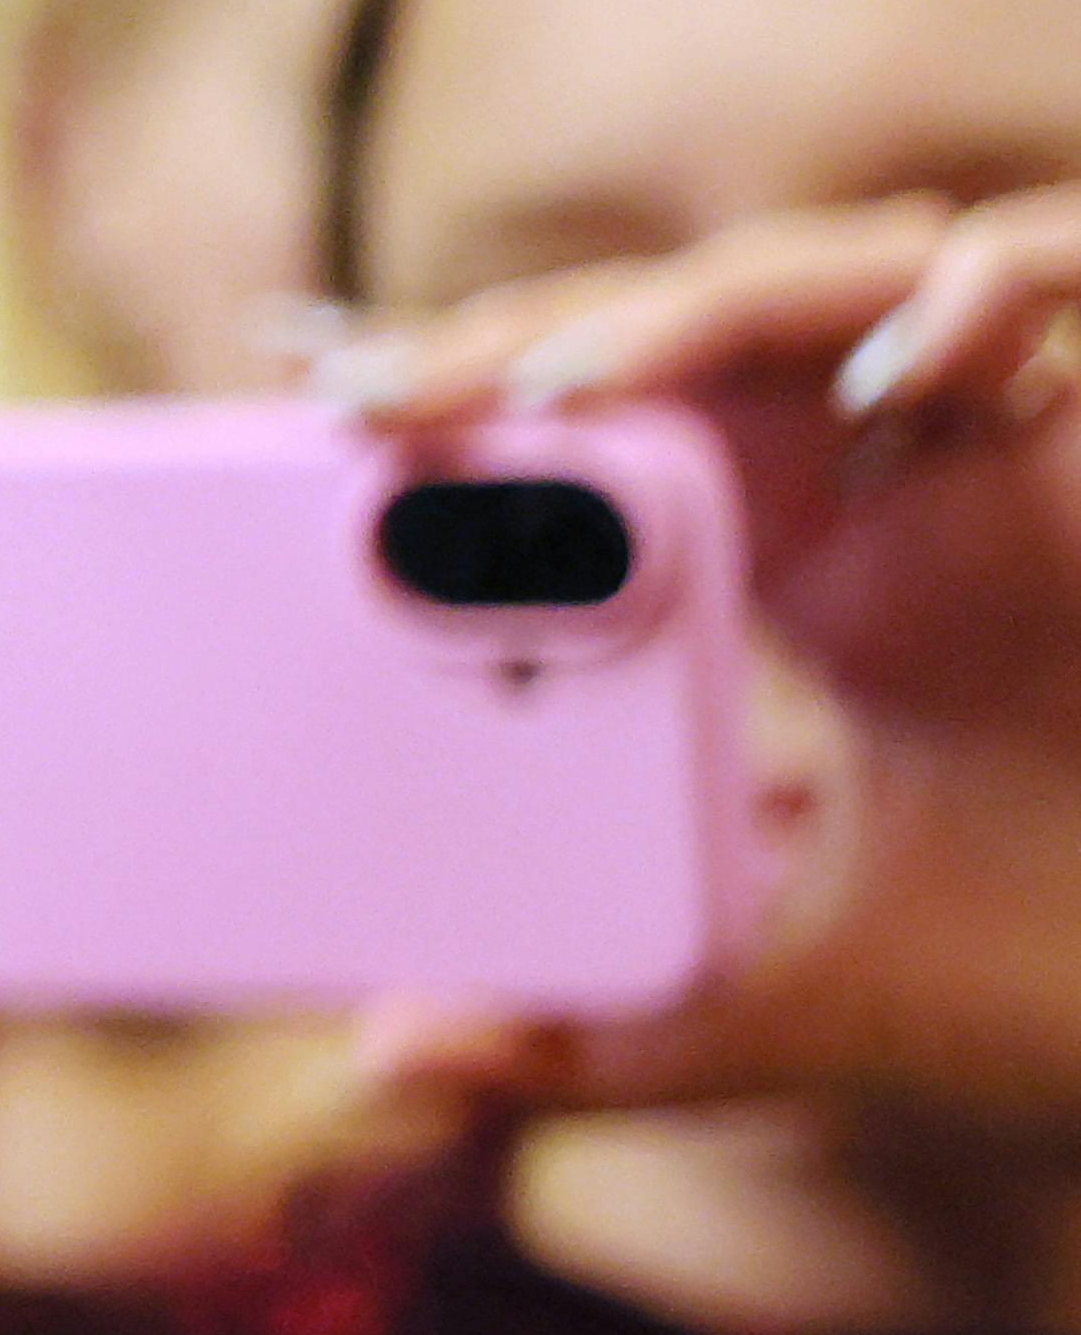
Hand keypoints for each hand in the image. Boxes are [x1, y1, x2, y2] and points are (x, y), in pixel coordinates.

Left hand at [329, 191, 1080, 1123]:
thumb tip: (387, 1055)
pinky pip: (1061, 279)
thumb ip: (589, 1039)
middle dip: (516, 342)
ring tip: (542, 393)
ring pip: (828, 283)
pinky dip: (978, 298)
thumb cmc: (1048, 971)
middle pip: (671, 340)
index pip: (603, 434)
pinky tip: (890, 376)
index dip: (475, 410)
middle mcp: (881, 480)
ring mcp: (1004, 439)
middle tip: (360, 398)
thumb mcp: (774, 1010)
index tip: (328, 439)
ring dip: (686, 314)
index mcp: (783, 574)